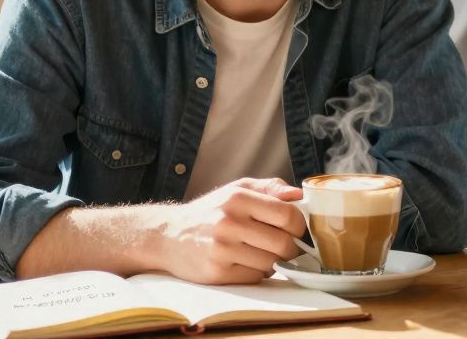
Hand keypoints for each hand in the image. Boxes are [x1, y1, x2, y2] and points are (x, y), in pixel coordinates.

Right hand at [149, 177, 306, 283]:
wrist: (168, 236)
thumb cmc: (211, 211)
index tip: (295, 229)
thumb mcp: (237, 189)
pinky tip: (246, 262)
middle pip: (283, 243)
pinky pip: (255, 277)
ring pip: (271, 263)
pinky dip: (257, 273)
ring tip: (261, 252)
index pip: (287, 215)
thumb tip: (298, 194)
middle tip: (285, 246)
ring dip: (274, 261)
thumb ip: (270, 188)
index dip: (299, 225)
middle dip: (291, 248)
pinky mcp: (216, 273)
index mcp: (238, 197)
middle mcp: (229, 222)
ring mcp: (222, 249)